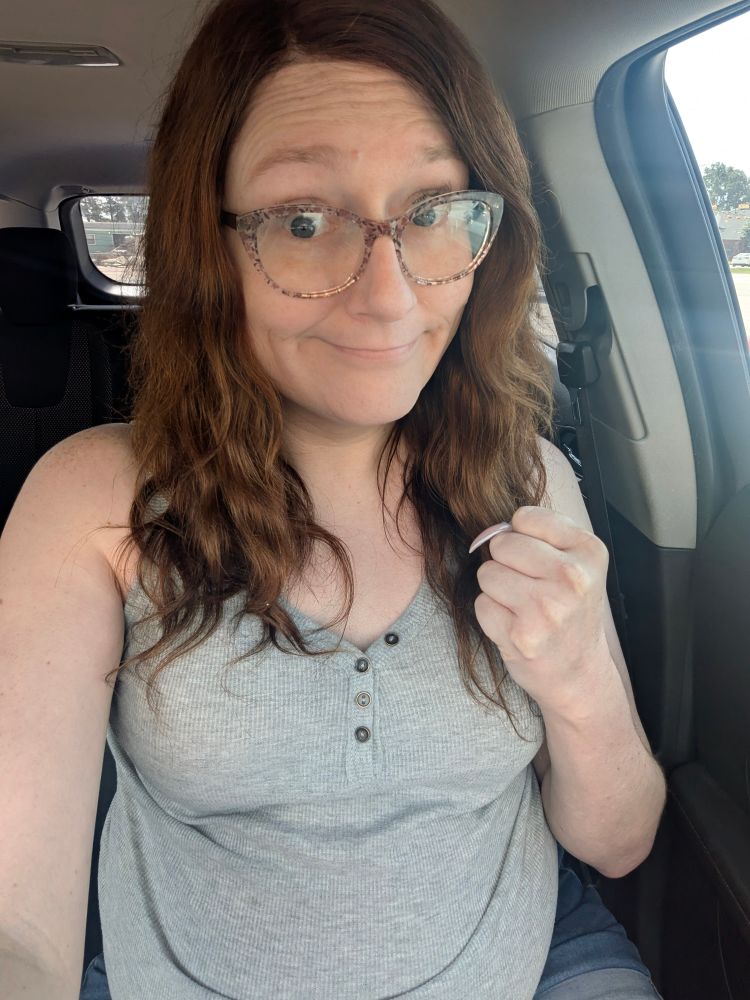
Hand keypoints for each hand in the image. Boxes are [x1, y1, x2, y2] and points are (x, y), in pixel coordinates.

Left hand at [471, 506, 611, 711]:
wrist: (578, 672)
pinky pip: (482, 605)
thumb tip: (490, 530)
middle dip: (506, 563)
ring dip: (497, 590)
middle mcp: (572, 578)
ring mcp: (547, 608)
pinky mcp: (522, 636)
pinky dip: (492, 615)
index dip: (521, 536)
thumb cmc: (570, 611)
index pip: (525, 517)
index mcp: (589, 551)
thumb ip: (540, 535)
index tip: (539, 559)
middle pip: (501, 544)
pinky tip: (516, 626)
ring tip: (522, 607)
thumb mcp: (577, 563)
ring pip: (487, 573)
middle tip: (529, 587)